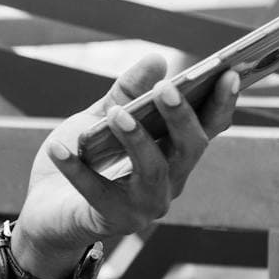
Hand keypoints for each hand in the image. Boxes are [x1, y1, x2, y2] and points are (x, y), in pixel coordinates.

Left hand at [14, 54, 240, 277]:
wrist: (48, 208)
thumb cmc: (85, 158)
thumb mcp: (102, 118)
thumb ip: (127, 92)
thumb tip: (158, 59)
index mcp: (174, 154)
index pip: (208, 128)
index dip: (223, 103)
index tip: (230, 73)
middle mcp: (169, 182)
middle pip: (189, 149)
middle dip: (181, 118)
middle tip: (165, 89)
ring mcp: (144, 205)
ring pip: (154, 170)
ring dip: (137, 140)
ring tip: (116, 114)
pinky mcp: (111, 219)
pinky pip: (95, 192)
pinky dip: (75, 169)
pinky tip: (56, 148)